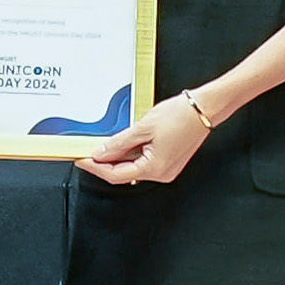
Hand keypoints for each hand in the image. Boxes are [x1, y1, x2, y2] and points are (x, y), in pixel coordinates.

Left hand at [75, 93, 214, 185]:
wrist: (204, 108)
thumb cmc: (180, 115)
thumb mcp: (142, 127)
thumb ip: (119, 143)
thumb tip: (101, 153)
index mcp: (155, 168)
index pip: (116, 175)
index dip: (95, 167)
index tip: (81, 159)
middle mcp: (162, 174)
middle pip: (124, 173)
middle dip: (105, 162)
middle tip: (87, 150)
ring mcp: (166, 169)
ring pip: (133, 167)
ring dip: (118, 157)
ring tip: (105, 143)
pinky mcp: (169, 162)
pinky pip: (144, 162)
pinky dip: (131, 154)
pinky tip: (124, 142)